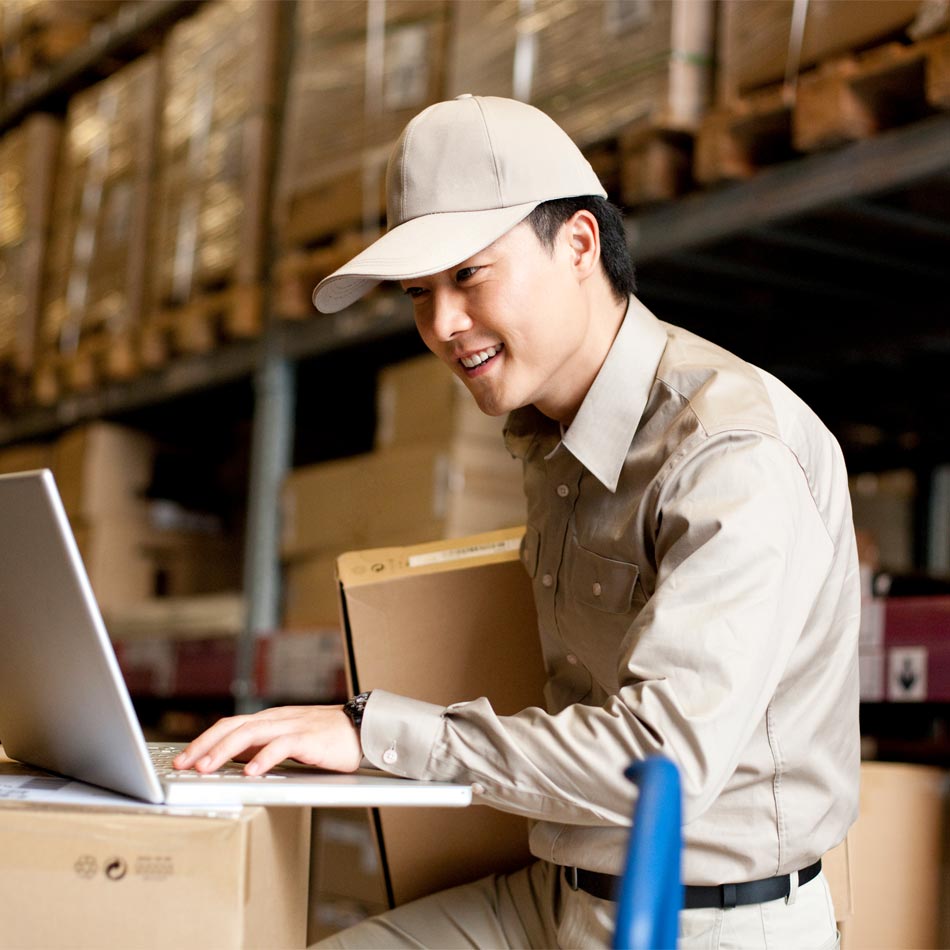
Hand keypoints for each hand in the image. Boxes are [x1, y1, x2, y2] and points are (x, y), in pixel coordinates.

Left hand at [172, 705, 362, 776]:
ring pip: (251, 733)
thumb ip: (264, 746)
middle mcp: (277, 719)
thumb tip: (233, 761)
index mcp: (270, 719)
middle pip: (233, 726)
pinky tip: (251, 771)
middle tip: (184, 765)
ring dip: (225, 751)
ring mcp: (292, 726)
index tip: (183, 759)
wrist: (363, 728)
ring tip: (207, 768)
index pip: (229, 725)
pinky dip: (264, 757)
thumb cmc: (327, 739)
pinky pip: (282, 745)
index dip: (204, 741)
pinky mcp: (309, 737)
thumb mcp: (289, 740)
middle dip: (204, 745)